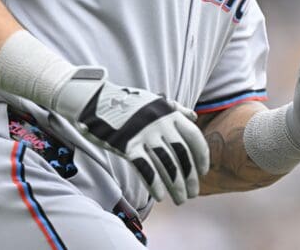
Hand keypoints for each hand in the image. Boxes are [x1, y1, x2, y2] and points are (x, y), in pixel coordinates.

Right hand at [53, 68, 209, 204]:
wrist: (96, 100)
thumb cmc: (127, 103)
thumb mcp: (154, 101)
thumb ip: (175, 109)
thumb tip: (194, 116)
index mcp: (169, 112)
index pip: (194, 136)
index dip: (201, 156)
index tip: (203, 172)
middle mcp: (160, 123)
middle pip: (182, 154)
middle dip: (190, 177)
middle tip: (193, 193)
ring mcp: (144, 134)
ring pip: (167, 165)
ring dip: (176, 186)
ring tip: (180, 199)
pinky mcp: (127, 145)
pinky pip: (146, 169)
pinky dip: (155, 185)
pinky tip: (160, 196)